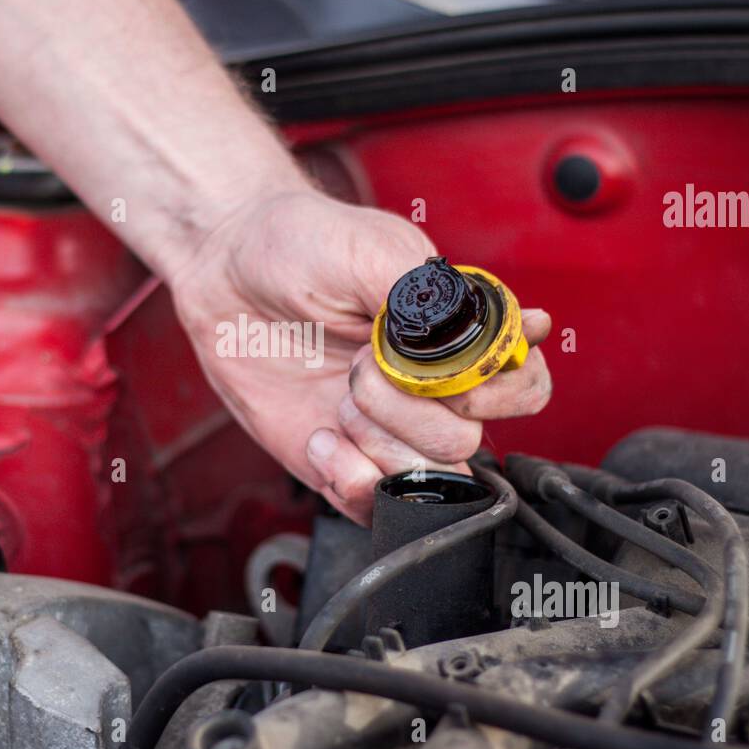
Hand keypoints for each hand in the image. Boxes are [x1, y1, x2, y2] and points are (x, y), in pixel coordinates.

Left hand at [169, 188, 552, 524]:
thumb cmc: (298, 245)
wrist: (224, 274)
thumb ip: (426, 298)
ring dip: (379, 443)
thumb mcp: (370, 250)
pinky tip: (320, 436)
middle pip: (469, 440)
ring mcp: (388, 428)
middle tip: (361, 368)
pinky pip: (372, 503)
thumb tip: (471, 341)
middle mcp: (430, 387)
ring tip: (339, 400)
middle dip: (412, 411)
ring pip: (427, 478)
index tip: (449, 372)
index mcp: (456, 332)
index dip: (498, 392)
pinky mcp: (343, 459)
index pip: (524, 384)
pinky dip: (349, 477)